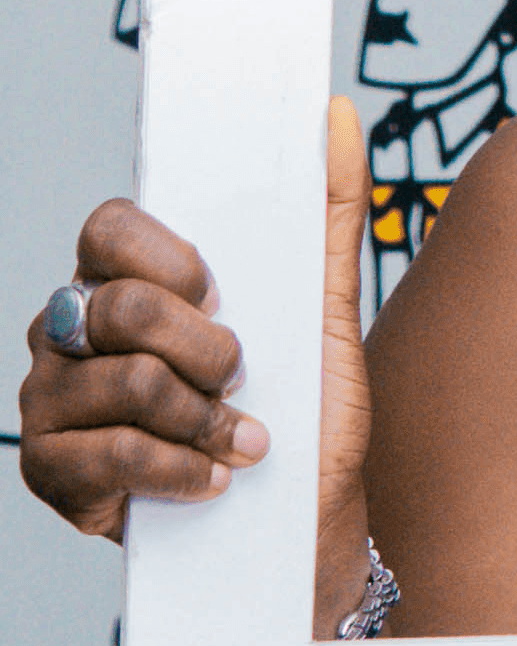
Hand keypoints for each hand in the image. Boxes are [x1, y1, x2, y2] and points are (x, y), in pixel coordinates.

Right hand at [19, 103, 378, 633]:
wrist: (305, 531)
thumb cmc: (307, 417)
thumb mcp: (327, 312)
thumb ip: (329, 212)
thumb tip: (337, 114)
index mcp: (122, 282)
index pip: (106, 227)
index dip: (166, 258)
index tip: (220, 292)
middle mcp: (69, 335)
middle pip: (117, 306)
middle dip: (206, 348)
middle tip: (241, 377)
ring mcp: (50, 405)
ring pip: (124, 382)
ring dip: (205, 417)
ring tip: (240, 438)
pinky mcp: (51, 476)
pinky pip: (113, 455)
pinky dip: (184, 468)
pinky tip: (214, 479)